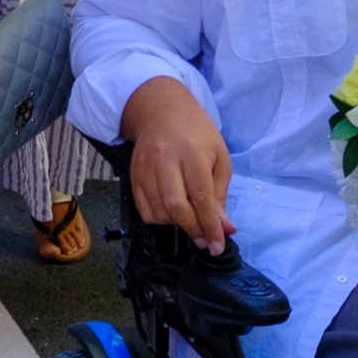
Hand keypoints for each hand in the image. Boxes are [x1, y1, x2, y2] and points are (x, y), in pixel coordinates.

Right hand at [119, 78, 232, 251]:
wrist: (161, 110)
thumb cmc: (197, 134)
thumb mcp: (219, 158)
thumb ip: (220, 195)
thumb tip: (224, 229)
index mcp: (193, 153)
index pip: (201, 197)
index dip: (210, 226)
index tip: (217, 246)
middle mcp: (166, 159)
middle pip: (176, 207)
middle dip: (192, 229)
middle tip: (204, 241)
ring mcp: (145, 167)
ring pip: (158, 211)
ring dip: (176, 225)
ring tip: (189, 221)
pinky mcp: (133, 174)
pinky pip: (143, 209)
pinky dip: (159, 219)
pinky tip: (171, 213)